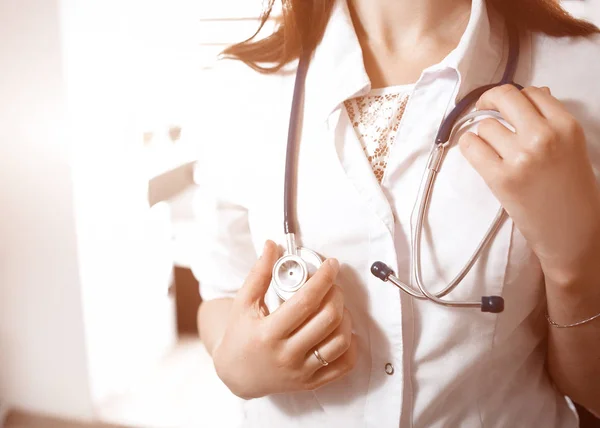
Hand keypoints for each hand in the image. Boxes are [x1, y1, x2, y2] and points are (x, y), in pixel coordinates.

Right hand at [212, 241, 356, 398]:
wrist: (237, 375)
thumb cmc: (240, 335)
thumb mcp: (243, 303)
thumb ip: (259, 274)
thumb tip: (272, 245)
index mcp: (268, 334)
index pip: (306, 302)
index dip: (323, 279)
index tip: (331, 264)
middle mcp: (287, 355)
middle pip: (328, 320)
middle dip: (337, 295)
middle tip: (332, 285)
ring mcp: (301, 372)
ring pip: (340, 341)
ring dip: (345, 317)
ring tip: (336, 306)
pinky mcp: (311, 383)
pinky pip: (344, 365)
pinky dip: (351, 345)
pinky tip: (341, 329)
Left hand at [458, 85, 599, 283]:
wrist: (572, 234)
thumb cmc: (573, 192)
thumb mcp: (572, 148)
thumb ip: (552, 120)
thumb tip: (533, 94)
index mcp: (566, 127)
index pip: (531, 93)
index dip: (513, 98)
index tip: (504, 107)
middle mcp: (544, 137)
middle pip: (504, 98)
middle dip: (490, 101)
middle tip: (484, 110)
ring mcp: (521, 157)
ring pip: (485, 125)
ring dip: (483, 134)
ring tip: (492, 148)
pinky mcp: (501, 178)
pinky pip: (471, 146)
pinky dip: (469, 146)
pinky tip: (478, 153)